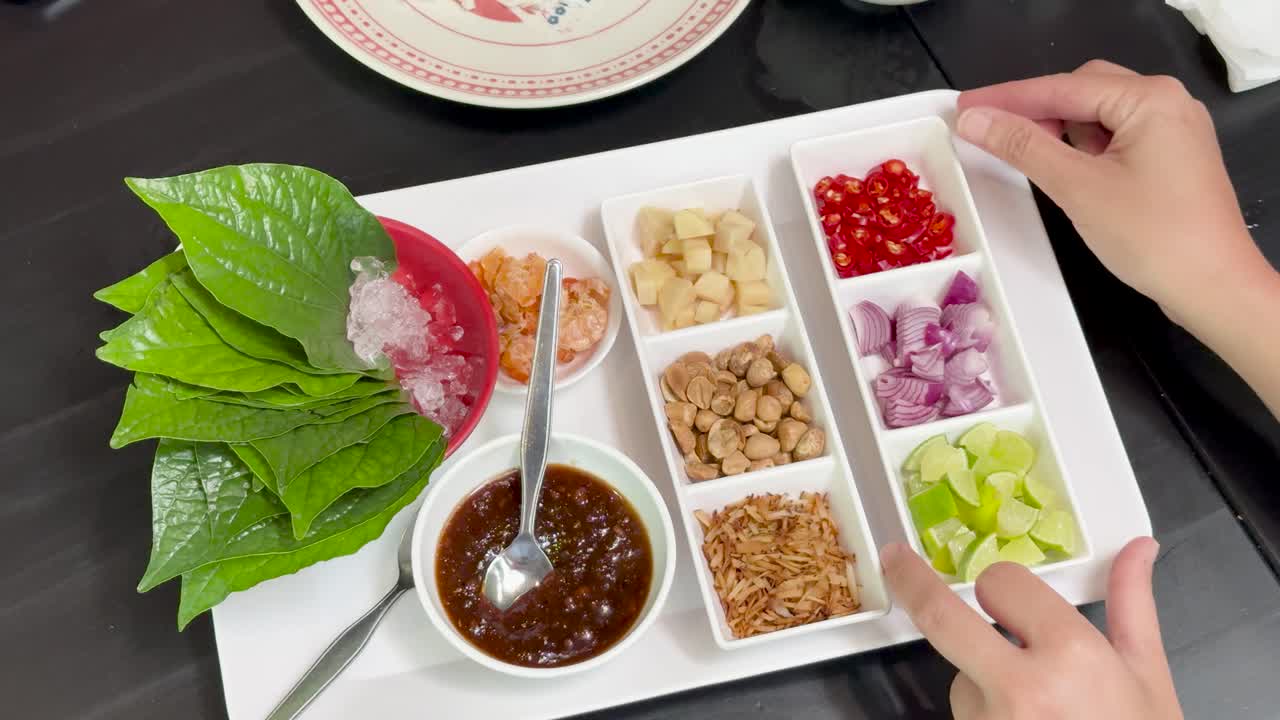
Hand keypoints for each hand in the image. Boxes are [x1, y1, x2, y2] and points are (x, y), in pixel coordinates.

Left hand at [881, 538, 1182, 719]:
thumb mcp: (1147, 679)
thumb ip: (1132, 607)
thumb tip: (1138, 547)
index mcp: (1071, 655)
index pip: (1000, 583)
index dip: (1002, 584)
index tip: (1005, 590)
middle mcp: (1020, 688)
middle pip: (939, 616)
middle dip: (913, 583)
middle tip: (895, 559)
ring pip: (960, 675)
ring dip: (983, 678)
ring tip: (1042, 705)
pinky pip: (967, 713)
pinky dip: (987, 712)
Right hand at [955, 60, 1269, 314]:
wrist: (1213, 286)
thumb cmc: (1153, 235)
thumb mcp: (1077, 187)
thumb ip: (1023, 147)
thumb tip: (975, 119)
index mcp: (1149, 98)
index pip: (1062, 87)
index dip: (1008, 98)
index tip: (964, 106)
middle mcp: (1166, 102)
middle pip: (1082, 91)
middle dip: (1033, 110)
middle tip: (984, 128)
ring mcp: (1172, 130)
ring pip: (1098, 115)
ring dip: (1057, 129)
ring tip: (1015, 149)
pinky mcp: (1170, 157)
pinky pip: (1115, 137)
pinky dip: (1081, 147)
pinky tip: (1057, 165)